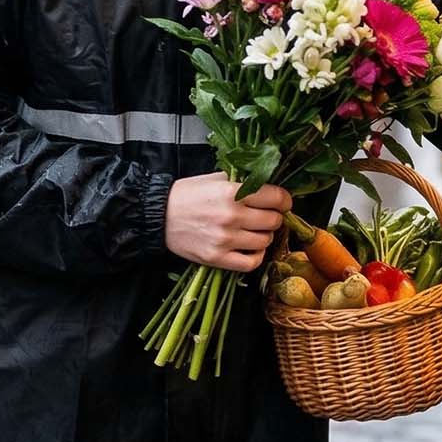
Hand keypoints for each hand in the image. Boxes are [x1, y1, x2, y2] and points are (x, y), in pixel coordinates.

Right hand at [166, 176, 291, 272]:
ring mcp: (225, 239)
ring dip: (264, 236)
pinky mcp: (217, 258)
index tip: (281, 202)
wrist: (158, 215)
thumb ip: (242, 182)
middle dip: (273, 217)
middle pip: (274, 221)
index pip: (276, 198)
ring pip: (265, 241)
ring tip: (254, 231)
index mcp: (232, 192)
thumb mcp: (215, 179)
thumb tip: (270, 188)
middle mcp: (231, 216)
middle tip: (265, 216)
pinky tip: (250, 248)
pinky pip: (252, 262)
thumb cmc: (186, 195)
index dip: (283, 200)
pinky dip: (256, 256)